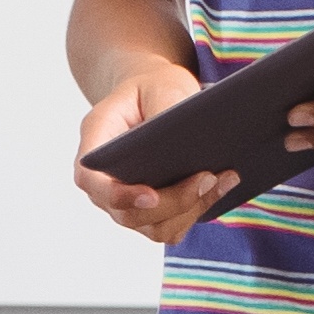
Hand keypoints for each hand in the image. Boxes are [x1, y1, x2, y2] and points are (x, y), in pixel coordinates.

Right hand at [71, 63, 230, 247]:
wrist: (155, 97)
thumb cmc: (152, 88)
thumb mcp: (159, 85)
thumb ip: (165, 111)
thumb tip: (183, 145)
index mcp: (95, 145)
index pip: (90, 180)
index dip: (117, 195)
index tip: (150, 194)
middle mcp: (103, 183)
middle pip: (128, 214)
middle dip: (172, 202)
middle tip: (207, 176)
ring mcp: (126, 203)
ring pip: (154, 228)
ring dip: (191, 209)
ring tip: (224, 178)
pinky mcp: (152, 212)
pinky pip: (173, 227)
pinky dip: (199, 210)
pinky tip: (222, 185)